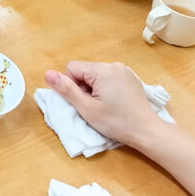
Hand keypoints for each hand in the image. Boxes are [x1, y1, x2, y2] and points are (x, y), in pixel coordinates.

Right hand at [43, 61, 162, 146]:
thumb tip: (47, 74)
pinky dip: (106, 89)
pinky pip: (108, 78)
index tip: (84, 102)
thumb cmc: (116, 122)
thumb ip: (66, 89)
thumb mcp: (87, 108)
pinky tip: (114, 103)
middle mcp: (113, 65)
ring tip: (105, 106)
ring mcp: (124, 70)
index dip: (72, 86)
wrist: (146, 131)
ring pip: (96, 75)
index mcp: (102, 70)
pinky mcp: (130, 78)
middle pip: (84, 71)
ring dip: (94, 89)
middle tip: (94, 107)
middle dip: (84, 87)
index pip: (72, 68)